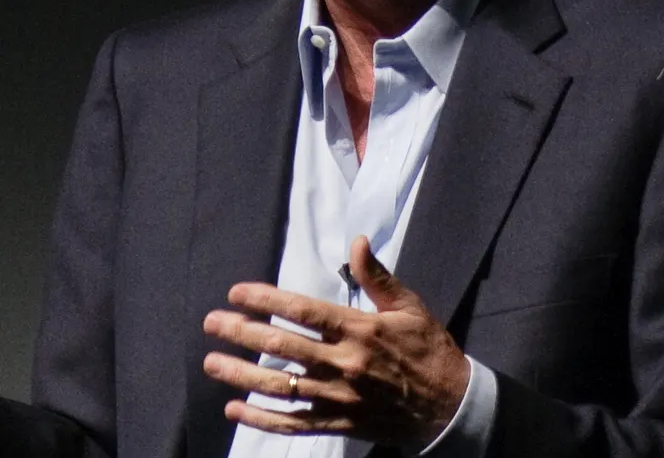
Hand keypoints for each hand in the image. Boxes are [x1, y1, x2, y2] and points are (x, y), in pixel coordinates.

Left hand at [202, 235, 469, 447]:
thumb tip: (356, 242)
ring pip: (280, 387)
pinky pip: (293, 424)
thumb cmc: (427, 347)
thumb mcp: (408, 305)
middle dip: (242, 333)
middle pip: (283, 348)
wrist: (449, 406)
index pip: (304, 311)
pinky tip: (236, 409)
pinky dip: (261, 419)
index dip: (267, 301)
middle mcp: (344, 365)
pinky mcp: (338, 424)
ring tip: (212, 363)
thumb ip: (377, 275)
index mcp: (360, 330)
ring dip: (241, 375)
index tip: (238, 292)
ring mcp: (339, 398)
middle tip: (212, 322)